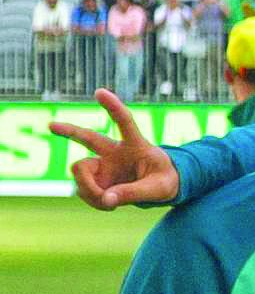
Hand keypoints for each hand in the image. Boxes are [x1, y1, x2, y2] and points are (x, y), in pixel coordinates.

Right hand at [58, 89, 175, 209]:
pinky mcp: (94, 179)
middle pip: (88, 137)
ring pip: (80, 172)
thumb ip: (133, 193)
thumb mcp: (158, 189)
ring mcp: (102, 164)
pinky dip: (93, 200)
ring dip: (90, 190)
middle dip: (69, 131)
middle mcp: (114, 152)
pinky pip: (83, 190)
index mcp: (136, 146)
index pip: (125, 122)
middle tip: (51, 125)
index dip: (113, 107)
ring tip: (109, 202)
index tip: (99, 91)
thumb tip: (105, 199)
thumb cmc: (165, 182)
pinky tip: (107, 202)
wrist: (159, 189)